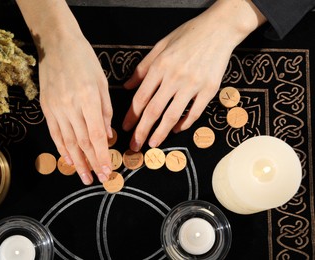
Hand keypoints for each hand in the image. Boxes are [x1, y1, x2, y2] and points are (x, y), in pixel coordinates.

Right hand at [17, 0, 112, 184]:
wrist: (56, 45)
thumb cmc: (84, 61)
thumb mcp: (102, 83)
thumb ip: (105, 111)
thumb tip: (108, 136)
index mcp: (88, 99)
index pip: (96, 136)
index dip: (102, 156)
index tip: (107, 171)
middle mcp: (70, 107)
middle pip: (82, 142)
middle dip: (92, 163)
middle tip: (99, 180)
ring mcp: (55, 109)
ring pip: (68, 142)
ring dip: (77, 162)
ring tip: (84, 177)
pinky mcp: (46, 108)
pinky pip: (55, 133)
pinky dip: (62, 149)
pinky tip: (68, 160)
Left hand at [122, 0, 265, 150]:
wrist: (219, 29)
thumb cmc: (188, 35)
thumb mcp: (160, 46)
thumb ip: (143, 68)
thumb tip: (127, 86)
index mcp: (160, 66)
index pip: (141, 98)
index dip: (132, 116)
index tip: (125, 128)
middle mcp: (174, 77)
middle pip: (154, 111)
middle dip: (142, 131)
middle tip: (134, 145)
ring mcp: (193, 85)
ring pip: (172, 115)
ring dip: (160, 133)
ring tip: (152, 144)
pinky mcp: (209, 89)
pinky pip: (195, 112)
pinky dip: (184, 123)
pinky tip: (176, 129)